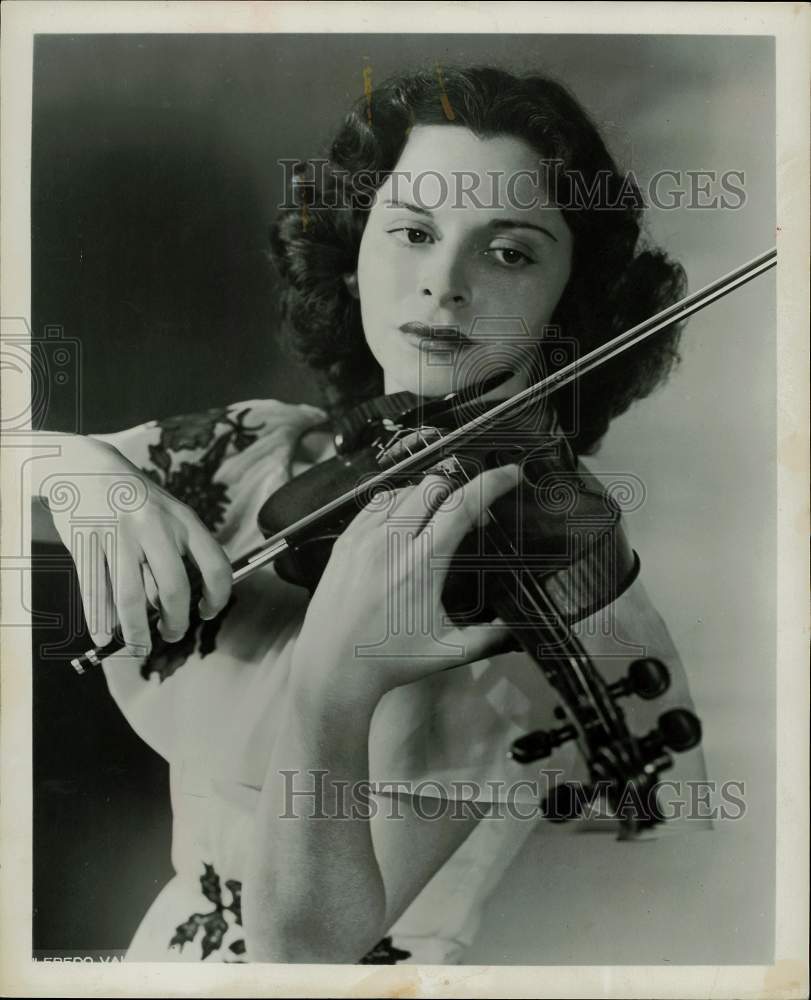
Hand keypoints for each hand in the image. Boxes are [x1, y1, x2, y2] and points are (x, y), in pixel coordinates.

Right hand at [42, 435, 231, 655]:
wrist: (83, 465)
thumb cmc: (132, 498)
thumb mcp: (166, 514)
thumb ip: (176, 552)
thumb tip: (177, 606)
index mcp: (182, 519)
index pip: (215, 565)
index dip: (217, 597)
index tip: (208, 611)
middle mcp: (154, 526)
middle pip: (174, 589)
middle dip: (176, 623)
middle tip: (172, 634)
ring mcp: (118, 534)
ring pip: (131, 598)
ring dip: (136, 633)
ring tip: (138, 646)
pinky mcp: (86, 541)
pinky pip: (95, 591)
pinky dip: (100, 621)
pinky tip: (104, 636)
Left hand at [289, 463, 521, 701]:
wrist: (331, 667)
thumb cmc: (389, 661)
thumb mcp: (447, 651)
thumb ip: (489, 637)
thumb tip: (518, 627)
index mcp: (421, 566)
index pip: (460, 506)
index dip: (490, 483)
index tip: (509, 473)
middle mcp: (390, 544)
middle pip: (433, 486)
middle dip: (459, 488)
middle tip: (472, 509)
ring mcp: (363, 539)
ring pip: (403, 490)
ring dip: (428, 495)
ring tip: (438, 517)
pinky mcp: (344, 542)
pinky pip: (375, 503)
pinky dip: (397, 502)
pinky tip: (405, 521)